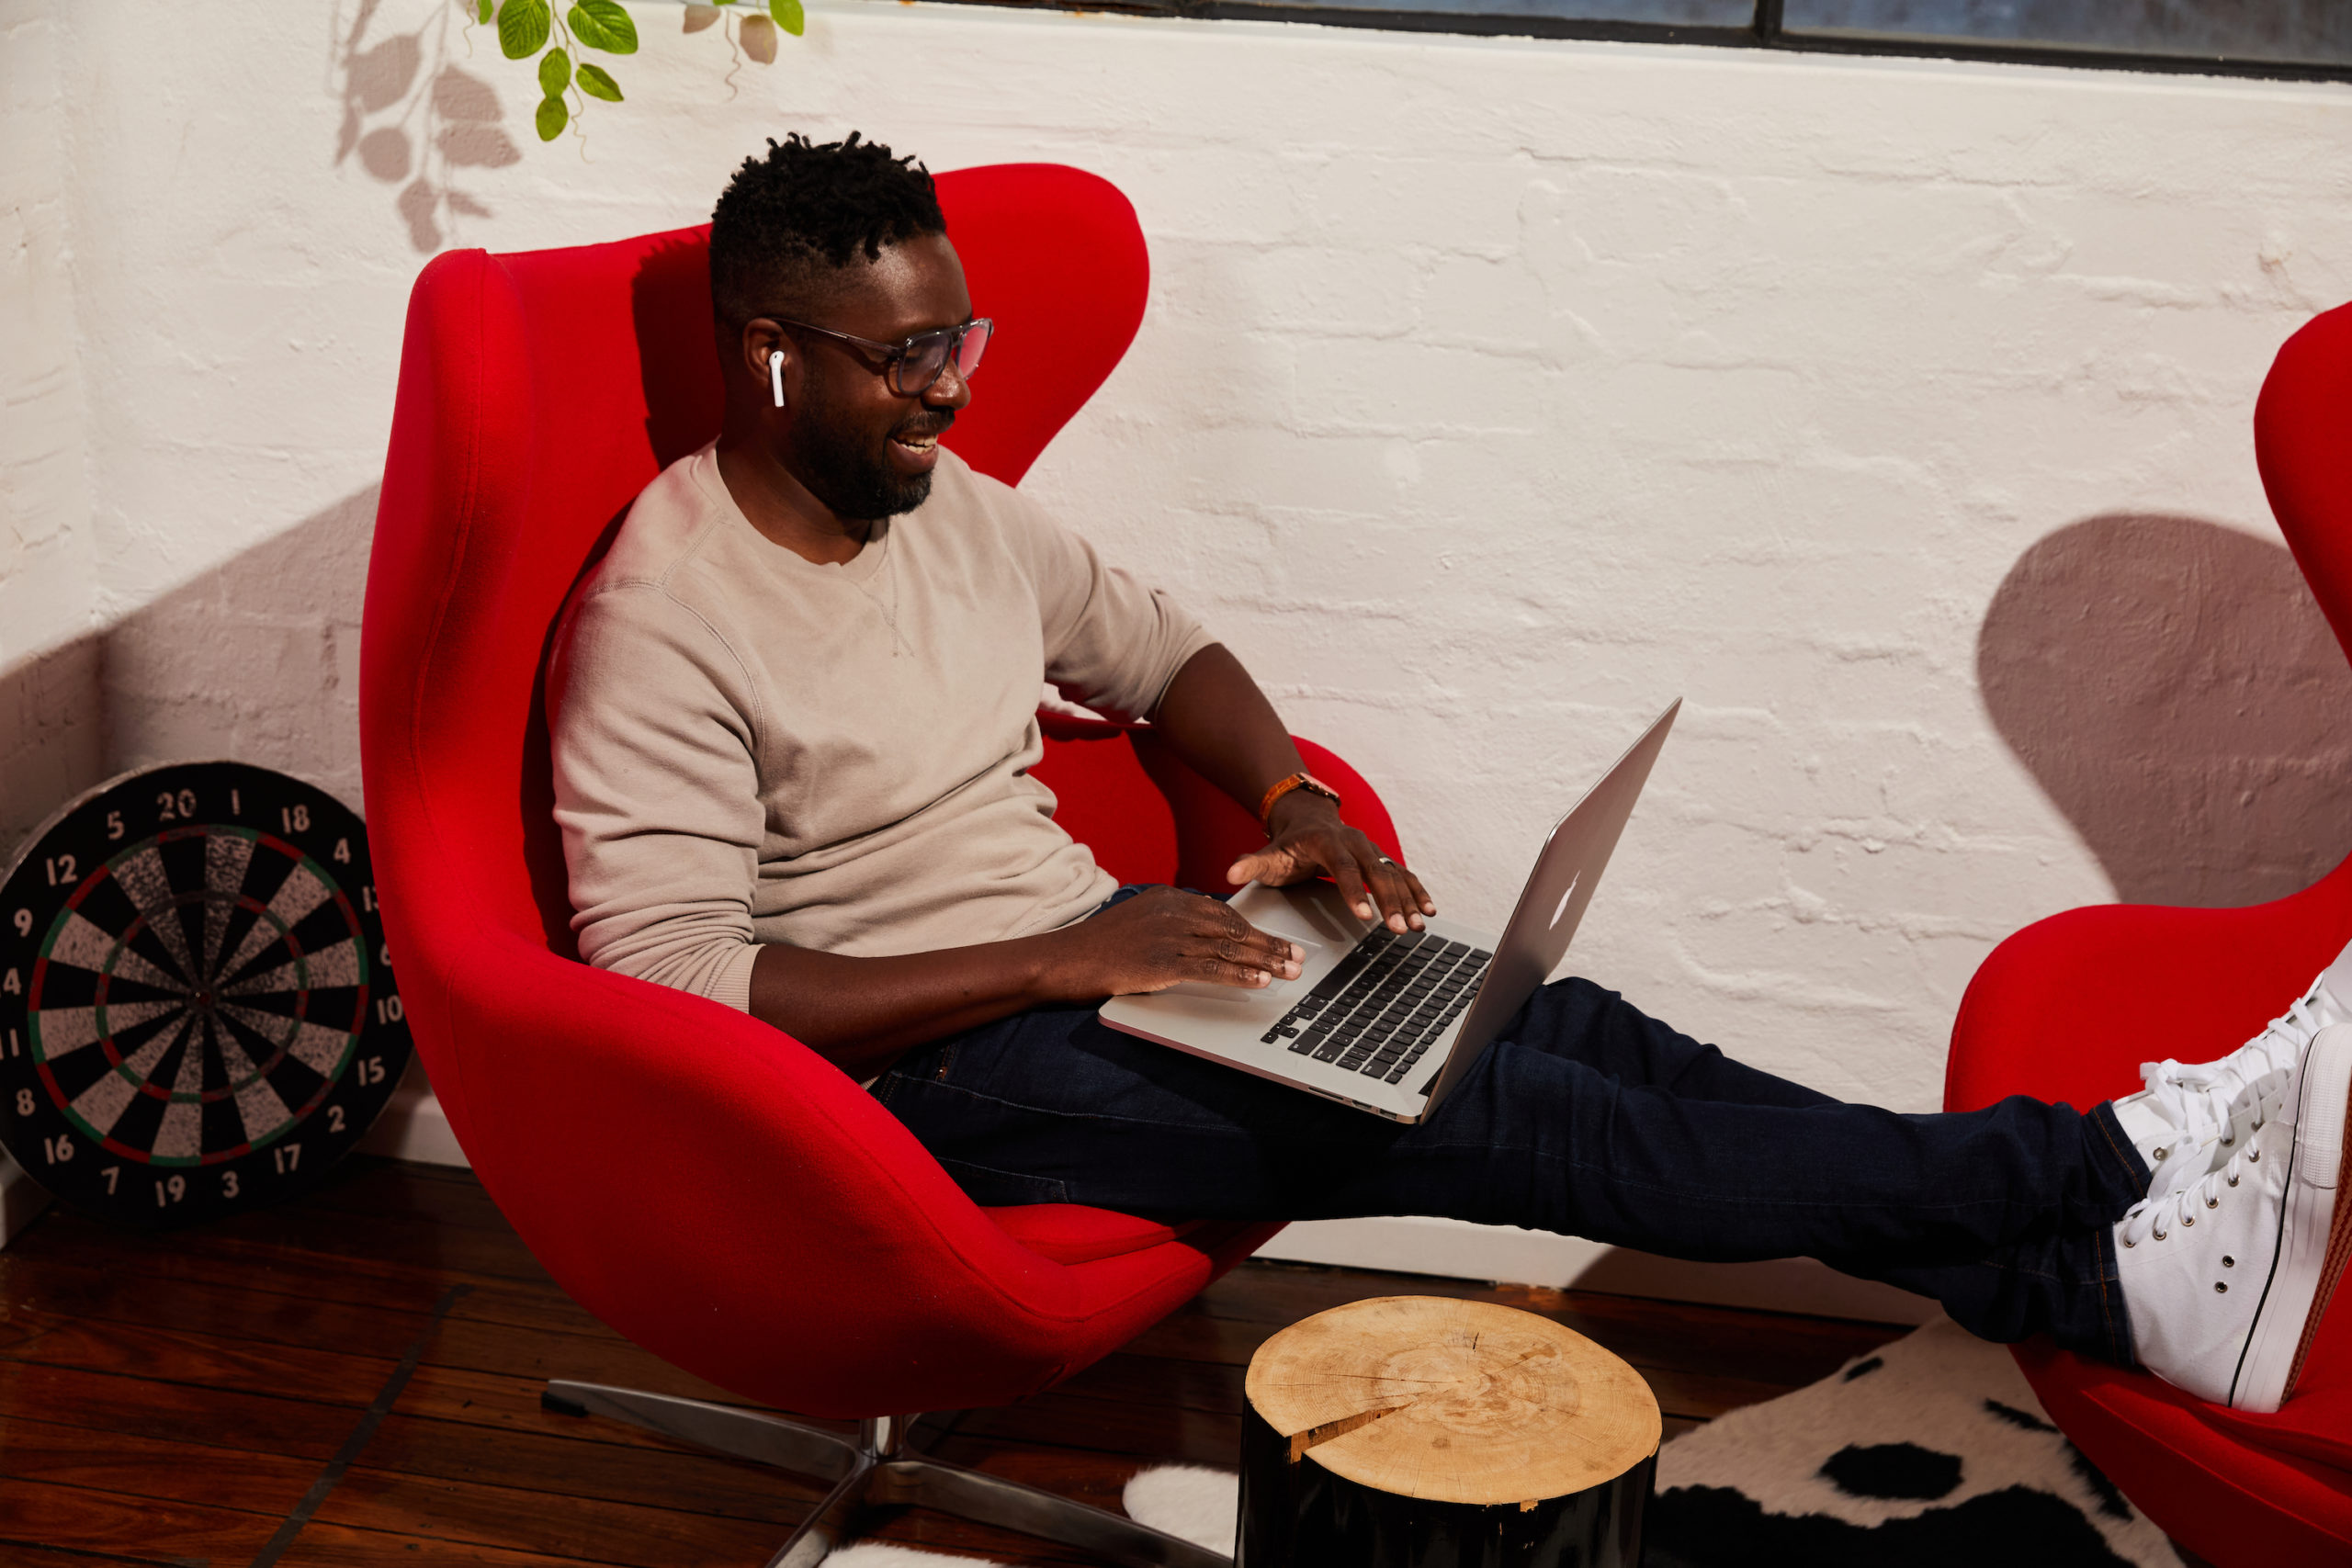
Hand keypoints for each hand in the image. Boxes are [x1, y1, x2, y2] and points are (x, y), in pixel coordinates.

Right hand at [1046, 887, 1304, 997]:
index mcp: (1170, 898)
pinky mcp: (1162, 963)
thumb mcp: (1139, 919)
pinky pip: (1210, 969)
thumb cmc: (1099, 945)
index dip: (1256, 929)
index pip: (1224, 913)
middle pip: (1233, 928)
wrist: (1064, 959)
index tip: (1278, 940)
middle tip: (1297, 957)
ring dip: (1264, 961)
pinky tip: (1258, 981)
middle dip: (1269, 944)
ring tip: (1289, 971)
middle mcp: (1173, 912)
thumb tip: (1205, 936)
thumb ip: (1172, 922)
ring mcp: (1168, 936)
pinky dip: (1238, 975)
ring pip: (1228, 948)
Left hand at [1227, 795, 1435, 933]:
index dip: (1354, 891)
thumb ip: (1251, 865)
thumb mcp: (1269, 854)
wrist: (1309, 818)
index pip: (1343, 867)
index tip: (1364, 915)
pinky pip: (1405, 875)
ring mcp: (1372, 850)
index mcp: (1328, 841)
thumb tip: (1230, 874)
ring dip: (1408, 900)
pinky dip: (1417, 892)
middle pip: (1376, 873)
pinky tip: (1428, 911)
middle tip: (1397, 928)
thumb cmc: (1288, 844)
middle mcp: (1355, 842)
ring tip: (1417, 925)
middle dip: (1389, 901)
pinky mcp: (1383, 859)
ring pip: (1395, 874)